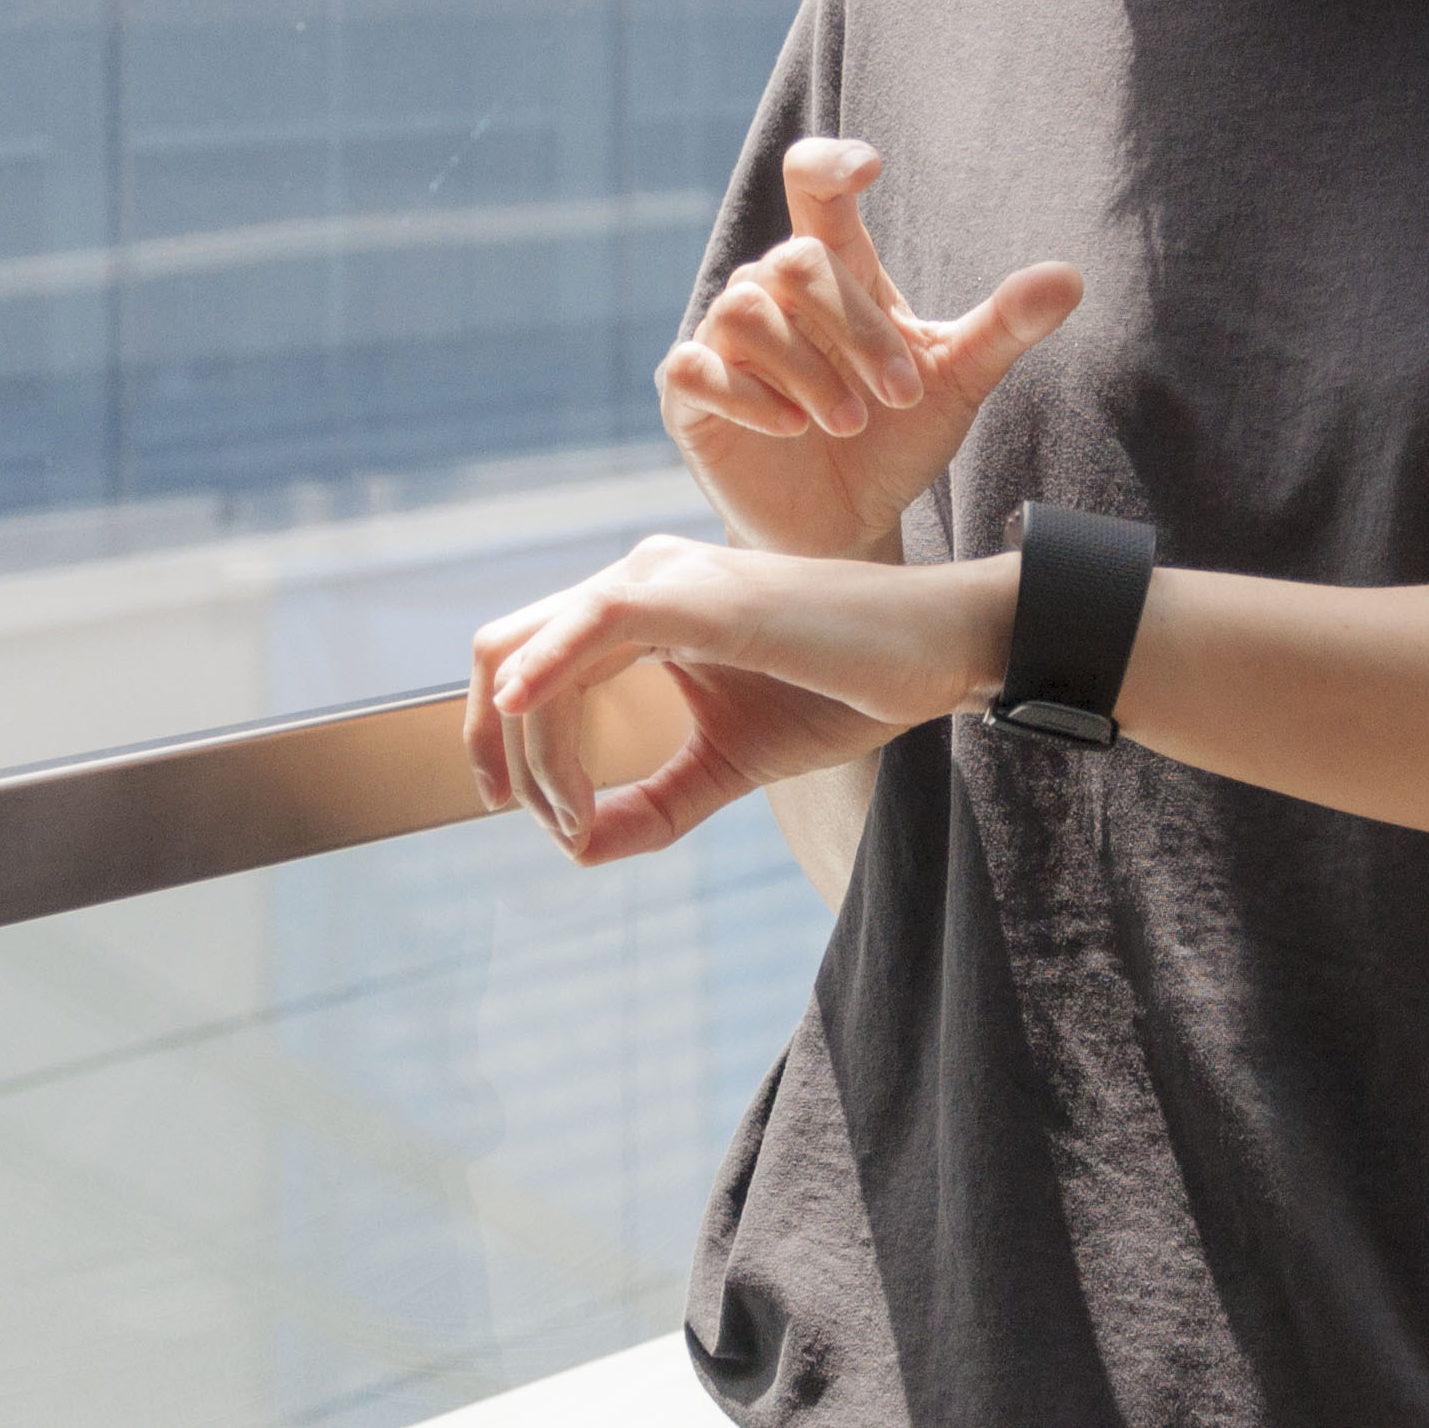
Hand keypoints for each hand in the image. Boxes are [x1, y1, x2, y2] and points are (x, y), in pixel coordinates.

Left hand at [459, 535, 1012, 863]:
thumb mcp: (727, 764)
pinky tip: (525, 713)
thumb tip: (577, 851)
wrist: (931, 653)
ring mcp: (659, 576)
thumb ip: (654, 805)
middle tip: (553, 825)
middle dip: (497, 749)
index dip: (506, 747)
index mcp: (637, 610)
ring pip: (534, 655)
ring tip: (579, 818)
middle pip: (505, 656)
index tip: (550, 823)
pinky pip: (591, 621)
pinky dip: (547, 670)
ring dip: (537, 751)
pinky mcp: (692, 590)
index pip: (524, 666)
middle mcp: (634, 580)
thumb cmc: (840, 693)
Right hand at [662, 139, 1081, 559]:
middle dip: (855, 328)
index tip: (869, 169)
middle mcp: (773, 294)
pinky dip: (746, 395)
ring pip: (746, 311)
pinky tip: (793, 427)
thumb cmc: (897, 440)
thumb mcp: (959, 379)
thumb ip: (1006, 325)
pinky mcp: (691, 397)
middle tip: (900, 395)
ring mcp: (726, 344)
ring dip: (807, 368)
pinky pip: (694, 368)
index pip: (811, 185)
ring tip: (852, 421)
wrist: (849, 524)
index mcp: (834, 273)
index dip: (829, 162)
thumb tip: (1070, 276)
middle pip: (794, 261)